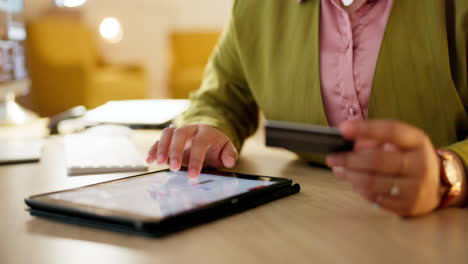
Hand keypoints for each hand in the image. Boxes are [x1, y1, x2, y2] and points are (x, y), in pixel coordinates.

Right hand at [146, 124, 237, 177]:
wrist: (209, 138)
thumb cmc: (217, 146)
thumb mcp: (227, 150)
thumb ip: (230, 155)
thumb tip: (229, 161)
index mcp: (206, 132)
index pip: (200, 142)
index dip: (196, 158)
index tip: (193, 175)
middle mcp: (191, 129)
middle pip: (180, 134)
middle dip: (176, 151)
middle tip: (174, 168)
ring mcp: (178, 132)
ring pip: (167, 133)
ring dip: (162, 147)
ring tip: (159, 163)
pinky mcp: (169, 139)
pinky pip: (158, 140)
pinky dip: (153, 149)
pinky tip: (149, 160)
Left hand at [326, 120, 441, 215]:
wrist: (438, 186)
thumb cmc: (409, 158)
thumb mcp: (400, 142)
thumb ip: (375, 139)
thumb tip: (350, 146)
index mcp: (418, 141)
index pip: (390, 130)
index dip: (365, 128)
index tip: (342, 129)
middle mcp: (420, 164)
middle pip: (377, 160)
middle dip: (349, 159)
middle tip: (331, 157)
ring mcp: (415, 188)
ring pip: (372, 182)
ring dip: (350, 175)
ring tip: (338, 169)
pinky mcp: (407, 206)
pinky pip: (375, 198)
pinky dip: (360, 189)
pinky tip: (354, 182)